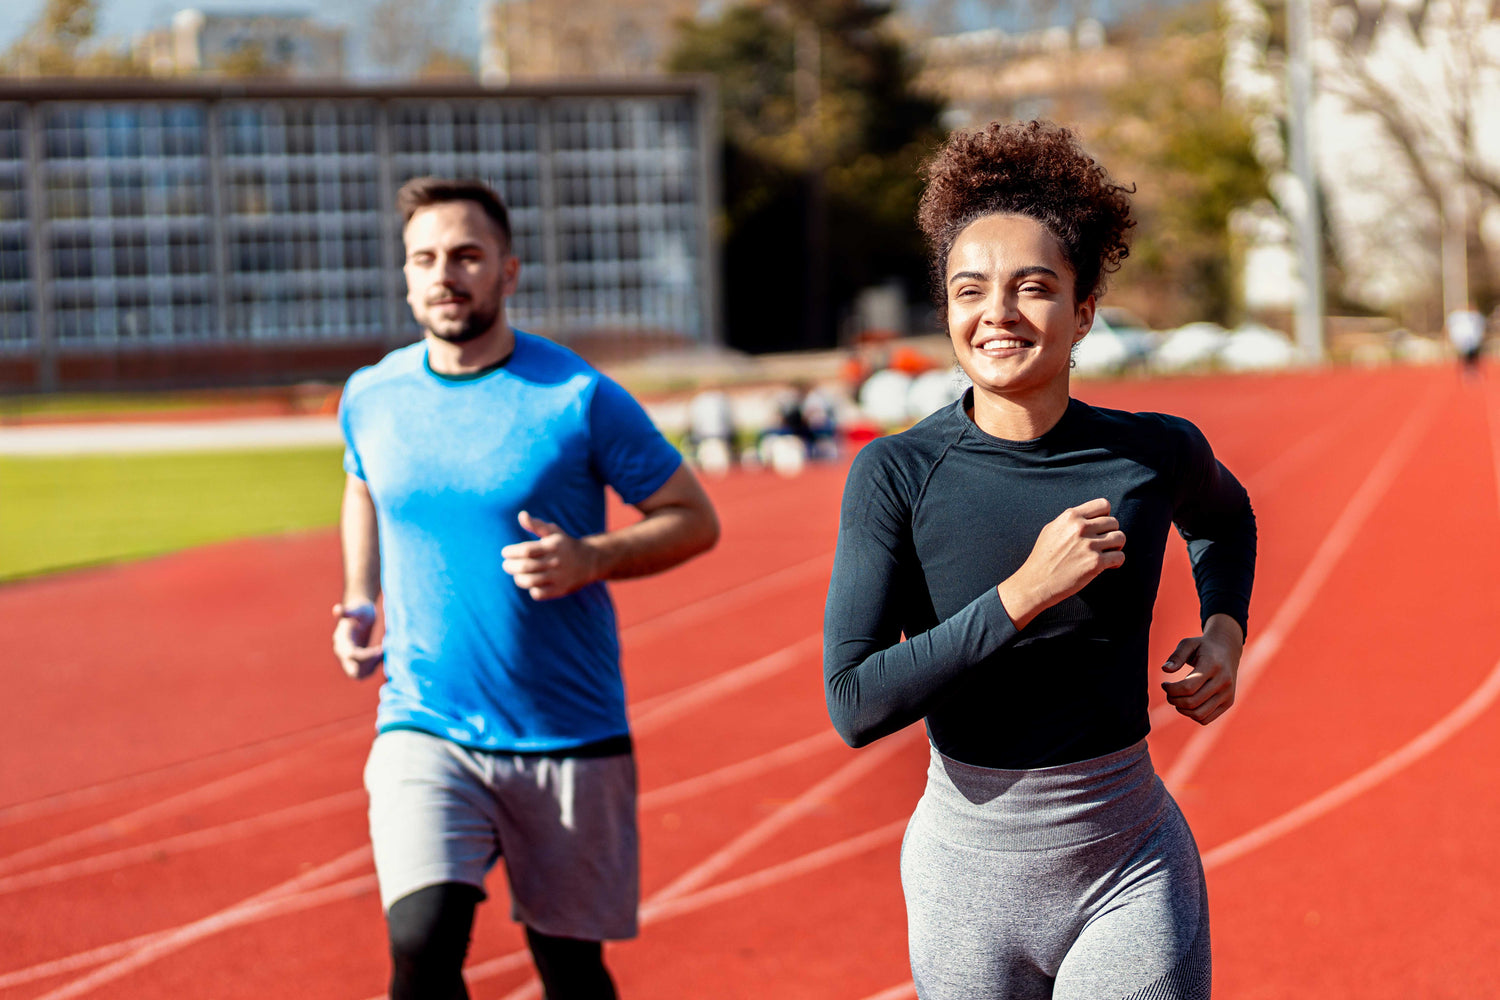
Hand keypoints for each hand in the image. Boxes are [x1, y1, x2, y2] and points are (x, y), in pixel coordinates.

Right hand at [332, 601, 382, 679]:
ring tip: (382, 654)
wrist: (360, 615)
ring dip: (372, 669)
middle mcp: (342, 652)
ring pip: (358, 675)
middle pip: (353, 671)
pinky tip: (382, 655)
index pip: (352, 655)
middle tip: (382, 654)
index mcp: (342, 641)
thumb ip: (349, 611)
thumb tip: (336, 609)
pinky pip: (363, 673)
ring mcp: (348, 659)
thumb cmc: (360, 610)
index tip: (380, 649)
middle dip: (369, 666)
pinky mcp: (356, 662)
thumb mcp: (358, 609)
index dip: (367, 655)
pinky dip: (373, 668)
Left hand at [501, 511, 601, 599]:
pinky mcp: (560, 590)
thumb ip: (536, 524)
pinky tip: (532, 583)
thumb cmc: (565, 544)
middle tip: (506, 565)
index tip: (505, 552)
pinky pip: (539, 593)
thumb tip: (522, 515)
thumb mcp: (553, 531)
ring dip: (518, 578)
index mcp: (552, 546)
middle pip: (525, 566)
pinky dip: (531, 589)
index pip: (526, 550)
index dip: (511, 552)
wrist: (590, 561)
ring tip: (517, 574)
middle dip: (510, 566)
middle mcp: (555, 561)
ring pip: (529, 581)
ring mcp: (558, 577)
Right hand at [997, 498, 1125, 629]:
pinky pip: (1120, 557)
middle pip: (1114, 522)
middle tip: (1103, 544)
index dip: (1106, 516)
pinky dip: (1117, 561)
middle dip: (1111, 533)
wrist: (1036, 582)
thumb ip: (1071, 521)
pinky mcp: (1095, 563)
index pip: (1103, 504)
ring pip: (1120, 538)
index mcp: (1070, 516)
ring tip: (1108, 553)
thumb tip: (1091, 517)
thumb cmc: (1043, 557)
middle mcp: (1081, 527)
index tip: (1101, 527)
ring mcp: (1089, 545)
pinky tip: (1109, 565)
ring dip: (1116, 547)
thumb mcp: (1052, 529)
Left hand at [1161, 614, 1243, 724]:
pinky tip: (1187, 704)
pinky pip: (1206, 718)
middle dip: (1173, 700)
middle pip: (1192, 702)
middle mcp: (1223, 681)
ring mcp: (1227, 694)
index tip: (1164, 684)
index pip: (1188, 687)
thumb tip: (1165, 669)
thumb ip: (1176, 656)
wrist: (1227, 650)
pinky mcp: (1228, 702)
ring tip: (1176, 699)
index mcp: (1213, 666)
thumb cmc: (1203, 647)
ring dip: (1181, 710)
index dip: (1171, 690)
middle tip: (1168, 693)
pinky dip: (1192, 715)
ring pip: (1199, 714)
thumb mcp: (1188, 644)